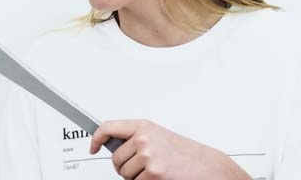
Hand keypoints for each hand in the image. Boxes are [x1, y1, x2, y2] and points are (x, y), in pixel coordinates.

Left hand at [89, 120, 250, 179]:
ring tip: (156, 171)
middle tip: (143, 167)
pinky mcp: (153, 173)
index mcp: (144, 127)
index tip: (93, 146)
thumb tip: (112, 145)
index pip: (108, 127)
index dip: (96, 138)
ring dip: (136, 177)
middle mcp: (144, 139)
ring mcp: (148, 155)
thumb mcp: (158, 137)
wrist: (208, 167)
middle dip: (125, 167)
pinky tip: (160, 177)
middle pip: (115, 159)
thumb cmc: (185, 154)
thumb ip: (136, 138)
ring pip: (124, 174)